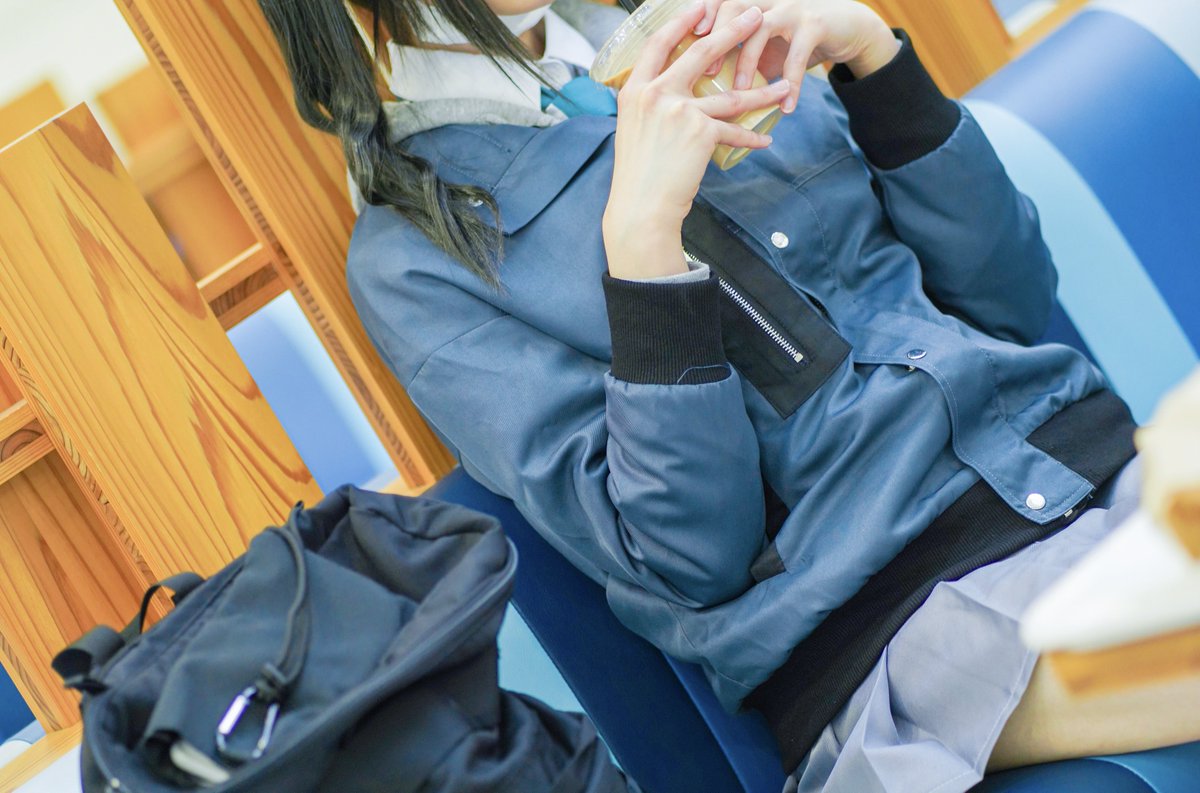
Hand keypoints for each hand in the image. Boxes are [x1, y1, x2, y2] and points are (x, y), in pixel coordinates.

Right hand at [603, 2, 791, 278]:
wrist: (640, 208)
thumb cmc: (637, 176)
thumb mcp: (634, 131)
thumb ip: (652, 109)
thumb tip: (670, 99)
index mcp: (635, 90)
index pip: (659, 44)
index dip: (681, 21)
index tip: (701, 5)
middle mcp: (655, 94)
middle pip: (701, 52)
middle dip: (734, 30)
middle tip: (757, 15)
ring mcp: (678, 111)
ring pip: (731, 95)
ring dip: (762, 91)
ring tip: (783, 85)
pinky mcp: (700, 133)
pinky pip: (734, 131)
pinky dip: (750, 138)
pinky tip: (765, 139)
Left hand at [695, 0, 898, 112]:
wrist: (846, 29)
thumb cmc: (794, 40)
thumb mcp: (764, 45)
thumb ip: (738, 58)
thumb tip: (704, 93)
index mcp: (750, 3)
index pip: (719, 1)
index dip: (702, 16)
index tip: (687, 42)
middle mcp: (768, 0)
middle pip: (734, 6)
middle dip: (718, 38)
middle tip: (708, 72)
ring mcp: (791, 8)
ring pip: (761, 28)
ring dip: (748, 62)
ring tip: (740, 92)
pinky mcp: (814, 24)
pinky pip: (797, 56)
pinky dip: (790, 84)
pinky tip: (785, 108)